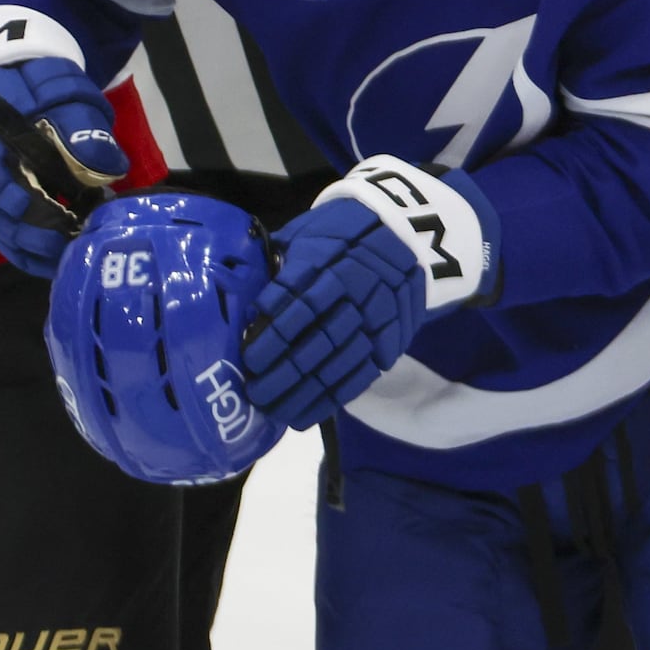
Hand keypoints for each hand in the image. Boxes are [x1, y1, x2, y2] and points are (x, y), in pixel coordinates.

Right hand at [0, 58, 125, 276]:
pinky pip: (0, 233)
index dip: (4, 189)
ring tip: (60, 258)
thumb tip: (111, 164)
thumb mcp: (64, 93)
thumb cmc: (41, 86)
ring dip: (25, 247)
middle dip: (23, 229)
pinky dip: (22, 252)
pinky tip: (49, 263)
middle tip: (60, 242)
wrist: (19, 84)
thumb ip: (80, 125)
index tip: (28, 205)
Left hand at [243, 158, 495, 428]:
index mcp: (329, 262)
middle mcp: (356, 293)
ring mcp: (377, 320)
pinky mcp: (391, 341)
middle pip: (317, 340)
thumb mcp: (308, 234)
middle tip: (253, 393)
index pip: (298, 305)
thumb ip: (278, 264)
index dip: (273, 336)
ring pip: (337, 365)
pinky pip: (359, 378)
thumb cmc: (341, 234)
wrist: (408, 235)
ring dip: (302, 393)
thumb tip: (240, 298)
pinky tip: (303, 415)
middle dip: (283, 372)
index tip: (248, 359)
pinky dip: (329, 400)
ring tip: (272, 410)